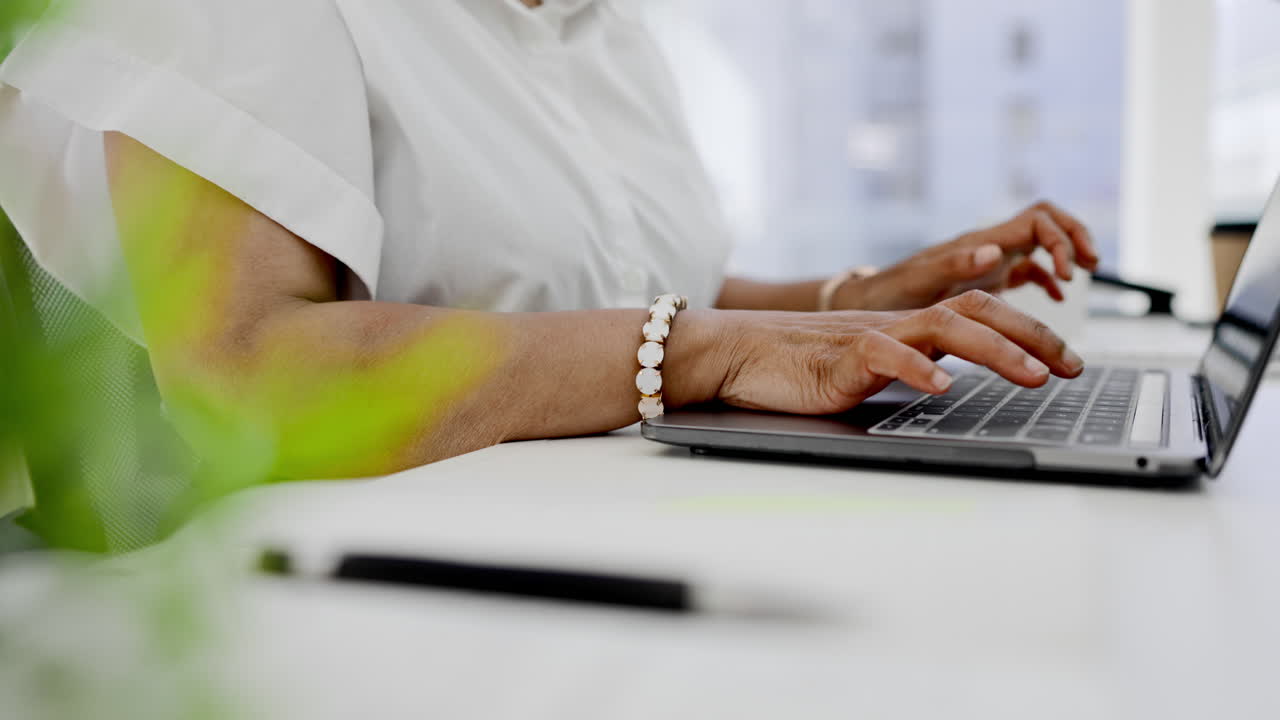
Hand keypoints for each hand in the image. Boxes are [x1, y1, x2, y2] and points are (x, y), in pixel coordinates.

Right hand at [703, 290, 1083, 414]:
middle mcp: (897, 323)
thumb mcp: (865, 368)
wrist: (735, 351)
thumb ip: (905, 368)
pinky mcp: (841, 357)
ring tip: (1033, 378)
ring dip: (997, 351)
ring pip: (946, 326)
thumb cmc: (794, 366)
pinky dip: (916, 369)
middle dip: (1034, 336)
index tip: (1065, 362)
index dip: (1029, 334)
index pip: (981, 316)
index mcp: (906, 327)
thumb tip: (947, 384)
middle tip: (1072, 367)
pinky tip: (941, 389)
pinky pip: (886, 355)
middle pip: (979, 310)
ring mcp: (871, 336)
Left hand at [834, 201, 1099, 311]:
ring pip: (1041, 243)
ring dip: (1065, 254)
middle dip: (1074, 236)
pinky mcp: (986, 279)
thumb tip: (992, 251)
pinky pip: (1027, 269)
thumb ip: (955, 265)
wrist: (870, 300)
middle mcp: (990, 245)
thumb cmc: (891, 291)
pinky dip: (1047, 280)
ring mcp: (990, 261)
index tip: (1069, 272)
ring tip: (1082, 276)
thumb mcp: (920, 281)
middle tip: (1091, 264)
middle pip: (1046, 222)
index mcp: (981, 243)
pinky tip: (1055, 300)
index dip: (1061, 238)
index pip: (1037, 219)